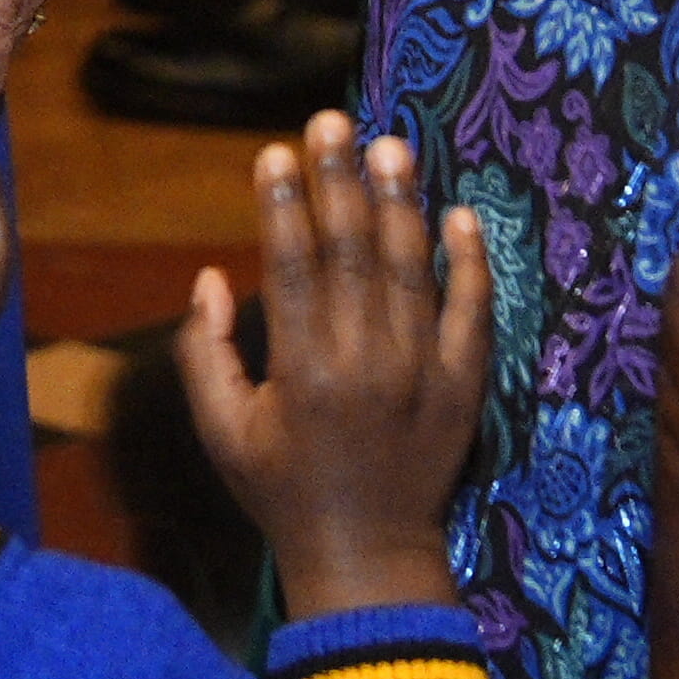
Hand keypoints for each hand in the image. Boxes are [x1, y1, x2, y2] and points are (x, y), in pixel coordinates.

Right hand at [179, 113, 489, 618]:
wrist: (370, 560)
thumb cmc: (282, 490)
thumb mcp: (222, 431)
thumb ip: (207, 352)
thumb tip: (210, 275)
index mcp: (303, 371)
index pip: (294, 267)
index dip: (284, 206)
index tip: (277, 151)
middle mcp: (366, 364)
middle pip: (355, 253)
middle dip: (341, 180)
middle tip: (334, 119)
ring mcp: (422, 375)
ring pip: (412, 271)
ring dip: (401, 203)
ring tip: (392, 145)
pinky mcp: (463, 389)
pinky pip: (471, 315)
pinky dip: (470, 265)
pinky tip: (461, 216)